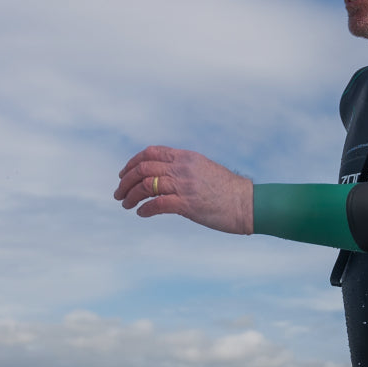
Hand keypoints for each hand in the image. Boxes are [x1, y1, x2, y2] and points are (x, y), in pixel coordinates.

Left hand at [116, 145, 253, 234]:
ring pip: (145, 185)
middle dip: (126, 181)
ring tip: (126, 204)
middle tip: (119, 193)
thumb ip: (184, 169)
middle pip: (143, 168)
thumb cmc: (228, 190)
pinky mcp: (187, 204)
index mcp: (186, 157)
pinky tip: (141, 213)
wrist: (248, 203)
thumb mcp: (204, 169)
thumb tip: (165, 175)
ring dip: (130, 196)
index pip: (151, 153)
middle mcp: (183, 168)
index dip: (132, 162)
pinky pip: (156, 204)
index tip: (124, 174)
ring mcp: (184, 185)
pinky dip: (144, 209)